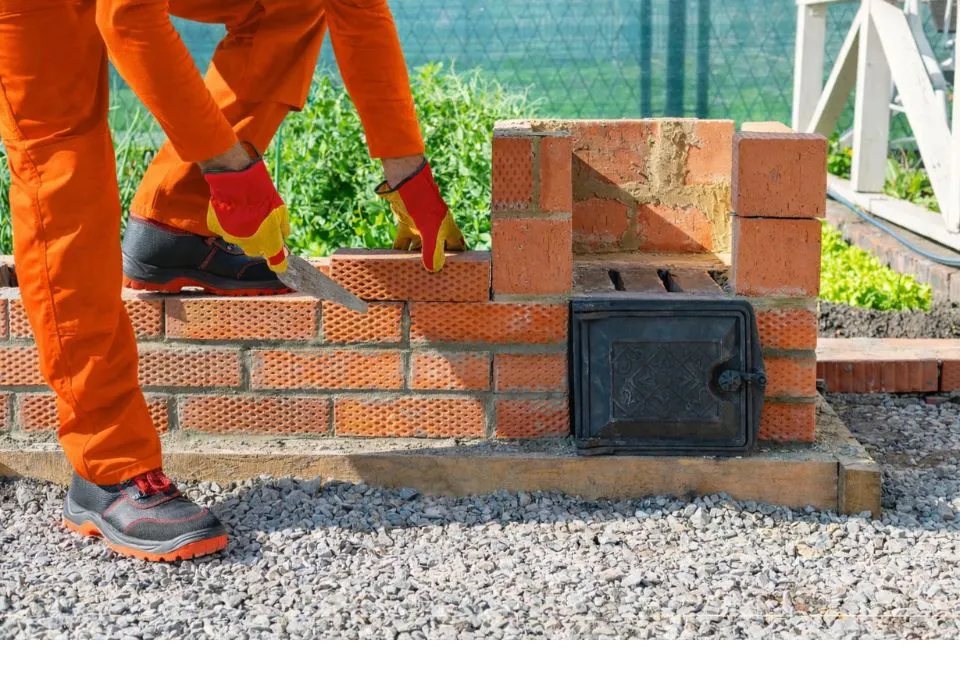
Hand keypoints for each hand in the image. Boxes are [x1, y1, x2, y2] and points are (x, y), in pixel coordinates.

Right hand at [202, 145, 288, 272]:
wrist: (238, 184)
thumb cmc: (263, 197)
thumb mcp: (281, 211)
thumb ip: (283, 228)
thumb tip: (284, 236)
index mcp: (268, 243)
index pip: (277, 263)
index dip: (279, 263)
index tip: (281, 263)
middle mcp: (249, 245)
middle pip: (255, 250)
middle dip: (259, 242)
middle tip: (260, 226)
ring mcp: (231, 237)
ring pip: (239, 240)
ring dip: (242, 232)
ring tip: (244, 213)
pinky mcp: (217, 229)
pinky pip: (224, 229)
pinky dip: (227, 223)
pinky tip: (231, 210)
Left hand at [376, 158, 465, 272]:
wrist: (407, 185)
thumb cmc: (424, 207)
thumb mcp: (430, 232)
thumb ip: (432, 252)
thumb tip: (433, 270)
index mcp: (447, 230)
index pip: (457, 247)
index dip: (458, 259)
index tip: (457, 272)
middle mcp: (436, 229)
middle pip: (438, 250)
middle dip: (436, 263)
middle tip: (432, 279)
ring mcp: (421, 227)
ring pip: (420, 248)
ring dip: (416, 259)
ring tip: (414, 275)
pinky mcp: (407, 225)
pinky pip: (404, 243)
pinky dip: (400, 251)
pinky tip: (394, 262)